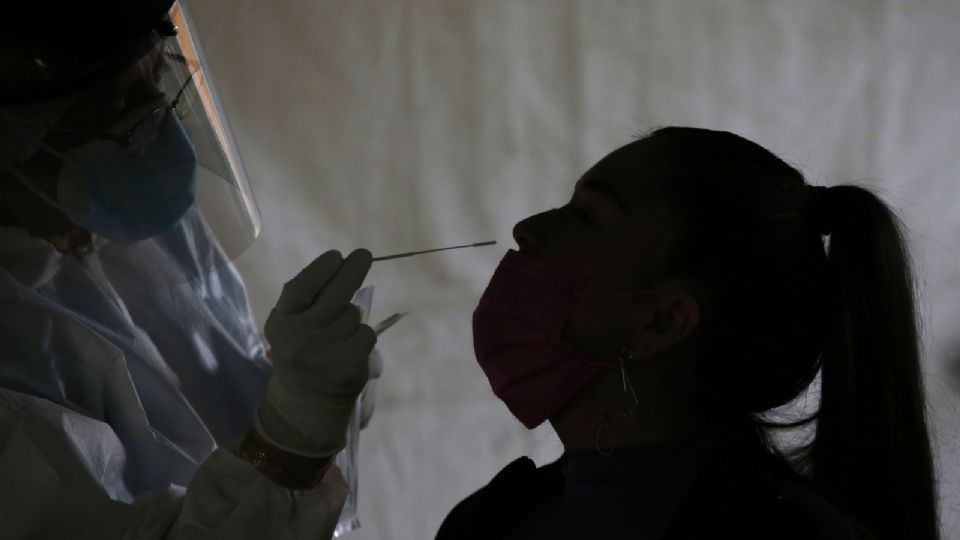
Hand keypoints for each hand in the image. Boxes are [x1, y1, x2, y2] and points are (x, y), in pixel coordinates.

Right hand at [254, 249, 376, 457]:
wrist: (304, 404)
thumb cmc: (300, 352)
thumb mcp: (289, 326)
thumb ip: (306, 299)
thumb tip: (341, 263)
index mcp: (281, 322)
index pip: (302, 287)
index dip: (322, 269)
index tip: (337, 255)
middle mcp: (301, 335)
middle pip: (336, 293)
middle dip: (353, 269)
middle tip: (364, 254)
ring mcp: (326, 350)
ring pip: (353, 314)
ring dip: (351, 318)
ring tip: (337, 336)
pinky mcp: (349, 362)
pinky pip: (365, 333)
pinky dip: (361, 337)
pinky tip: (348, 350)